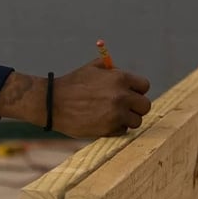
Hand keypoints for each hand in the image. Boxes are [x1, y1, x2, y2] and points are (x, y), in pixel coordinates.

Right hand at [0, 59, 151, 138]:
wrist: (52, 103)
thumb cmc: (73, 83)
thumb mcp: (93, 67)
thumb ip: (112, 69)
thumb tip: (126, 74)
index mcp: (119, 78)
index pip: (144, 86)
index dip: (138, 90)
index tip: (131, 93)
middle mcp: (121, 96)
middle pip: (145, 106)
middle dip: (136, 106)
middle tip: (126, 107)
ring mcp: (116, 114)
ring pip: (136, 121)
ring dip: (127, 119)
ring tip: (114, 115)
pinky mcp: (108, 129)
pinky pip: (123, 131)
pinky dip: (116, 128)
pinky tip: (104, 122)